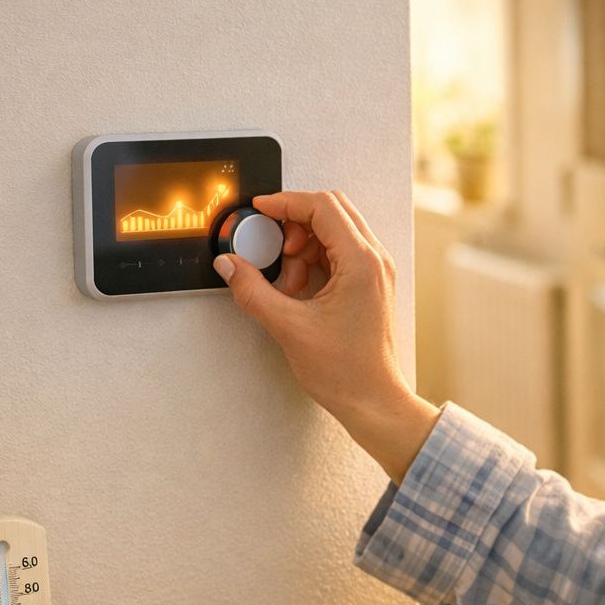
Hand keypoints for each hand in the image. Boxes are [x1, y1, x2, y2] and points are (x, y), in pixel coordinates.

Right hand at [214, 191, 437, 481]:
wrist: (373, 401)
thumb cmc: (347, 372)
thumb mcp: (289, 328)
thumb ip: (253, 291)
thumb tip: (230, 265)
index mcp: (361, 263)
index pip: (322, 207)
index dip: (285, 202)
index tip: (259, 210)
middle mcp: (374, 261)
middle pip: (331, 210)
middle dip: (294, 222)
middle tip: (271, 246)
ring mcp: (374, 272)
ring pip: (335, 231)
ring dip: (303, 244)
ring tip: (286, 281)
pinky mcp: (369, 285)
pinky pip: (339, 253)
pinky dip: (314, 260)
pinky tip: (297, 289)